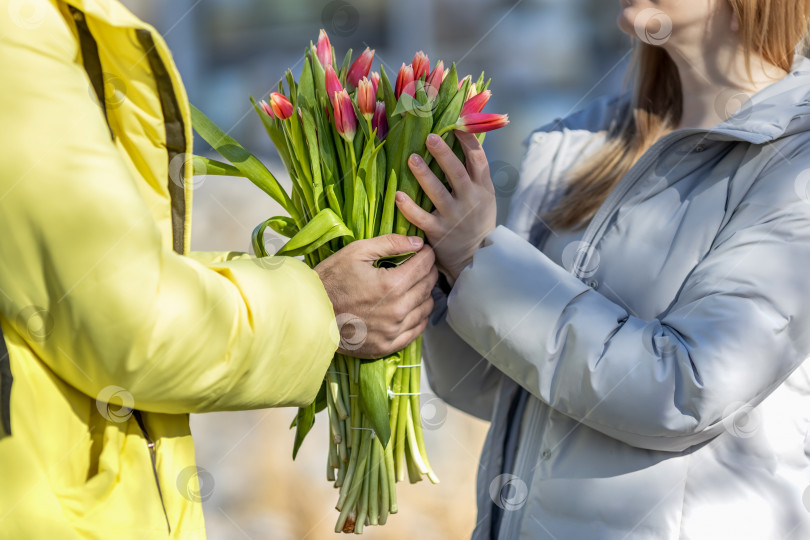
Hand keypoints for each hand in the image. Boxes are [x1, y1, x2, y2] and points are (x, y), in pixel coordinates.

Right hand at [315, 234, 437, 358]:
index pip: (424, 266)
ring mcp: (393, 330)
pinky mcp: (387, 345)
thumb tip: (418, 241)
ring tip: (416, 285)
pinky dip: (419, 317)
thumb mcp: (356, 252)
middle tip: (422, 265)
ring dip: (425, 294)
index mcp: (391, 284)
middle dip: (428, 272)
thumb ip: (390, 243)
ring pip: (426, 308)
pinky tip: (412, 308)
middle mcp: (397, 310)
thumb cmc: (330, 281)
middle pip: (428, 286)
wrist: (309, 315)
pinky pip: (416, 330)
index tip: (424, 250)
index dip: (427, 254)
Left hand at [395, 131, 495, 283]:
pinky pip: (421, 217)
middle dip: (444, 154)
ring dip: (424, 175)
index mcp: (482, 188)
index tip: (456, 123)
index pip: (478, 160)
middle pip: (457, 173)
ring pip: (437, 193)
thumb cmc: (476, 219)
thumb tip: (462, 136)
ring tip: (412, 158)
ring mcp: (453, 216)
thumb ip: (474, 172)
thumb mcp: (484, 195)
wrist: (475, 256)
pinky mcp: (438, 232)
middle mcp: (469, 200)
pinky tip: (398, 195)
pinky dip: (408, 207)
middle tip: (430, 137)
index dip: (468, 141)